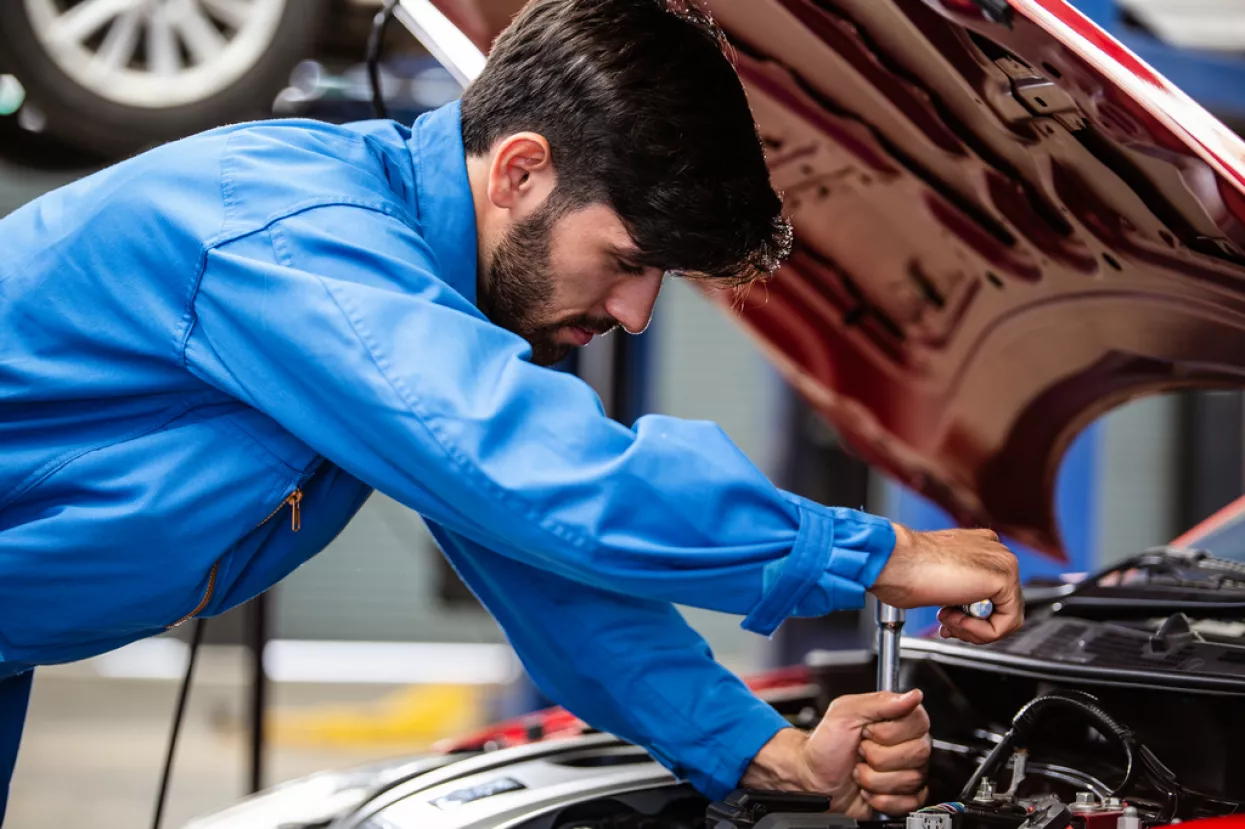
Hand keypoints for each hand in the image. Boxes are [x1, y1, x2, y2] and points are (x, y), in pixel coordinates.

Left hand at [740, 690, 930, 817]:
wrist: (812, 778)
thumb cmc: (825, 744)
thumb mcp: (844, 713)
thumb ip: (879, 702)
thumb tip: (913, 696)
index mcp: (896, 719)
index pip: (918, 723)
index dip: (889, 732)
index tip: (867, 732)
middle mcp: (907, 744)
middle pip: (917, 754)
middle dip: (879, 757)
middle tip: (860, 752)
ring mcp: (907, 771)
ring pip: (911, 780)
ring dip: (875, 779)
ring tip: (859, 770)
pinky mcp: (903, 796)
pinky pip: (909, 802)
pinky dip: (881, 799)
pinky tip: (868, 789)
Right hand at [871, 524, 1022, 642]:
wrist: (895, 560)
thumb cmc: (901, 567)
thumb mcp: (935, 578)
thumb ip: (956, 589)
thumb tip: (963, 608)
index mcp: (977, 545)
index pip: (990, 592)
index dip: (968, 614)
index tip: (946, 618)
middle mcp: (994, 549)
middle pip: (1001, 606)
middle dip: (972, 624)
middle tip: (946, 624)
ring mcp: (1002, 561)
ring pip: (1006, 617)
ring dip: (973, 629)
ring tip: (947, 619)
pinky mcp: (1004, 576)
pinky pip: (1005, 623)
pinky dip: (979, 631)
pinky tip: (955, 619)